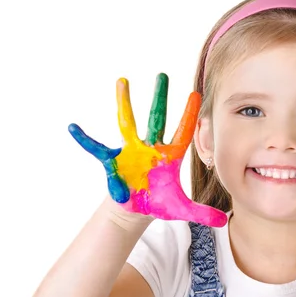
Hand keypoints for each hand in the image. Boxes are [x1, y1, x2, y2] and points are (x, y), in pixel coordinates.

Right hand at [68, 73, 227, 226]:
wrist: (136, 210)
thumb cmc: (159, 204)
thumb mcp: (181, 209)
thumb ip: (202, 212)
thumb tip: (222, 221)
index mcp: (170, 156)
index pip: (183, 132)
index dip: (189, 115)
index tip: (196, 93)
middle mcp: (151, 148)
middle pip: (156, 118)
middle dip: (160, 98)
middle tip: (163, 75)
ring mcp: (131, 152)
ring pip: (127, 122)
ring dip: (125, 103)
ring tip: (122, 81)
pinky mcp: (113, 161)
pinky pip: (96, 148)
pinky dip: (85, 139)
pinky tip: (73, 127)